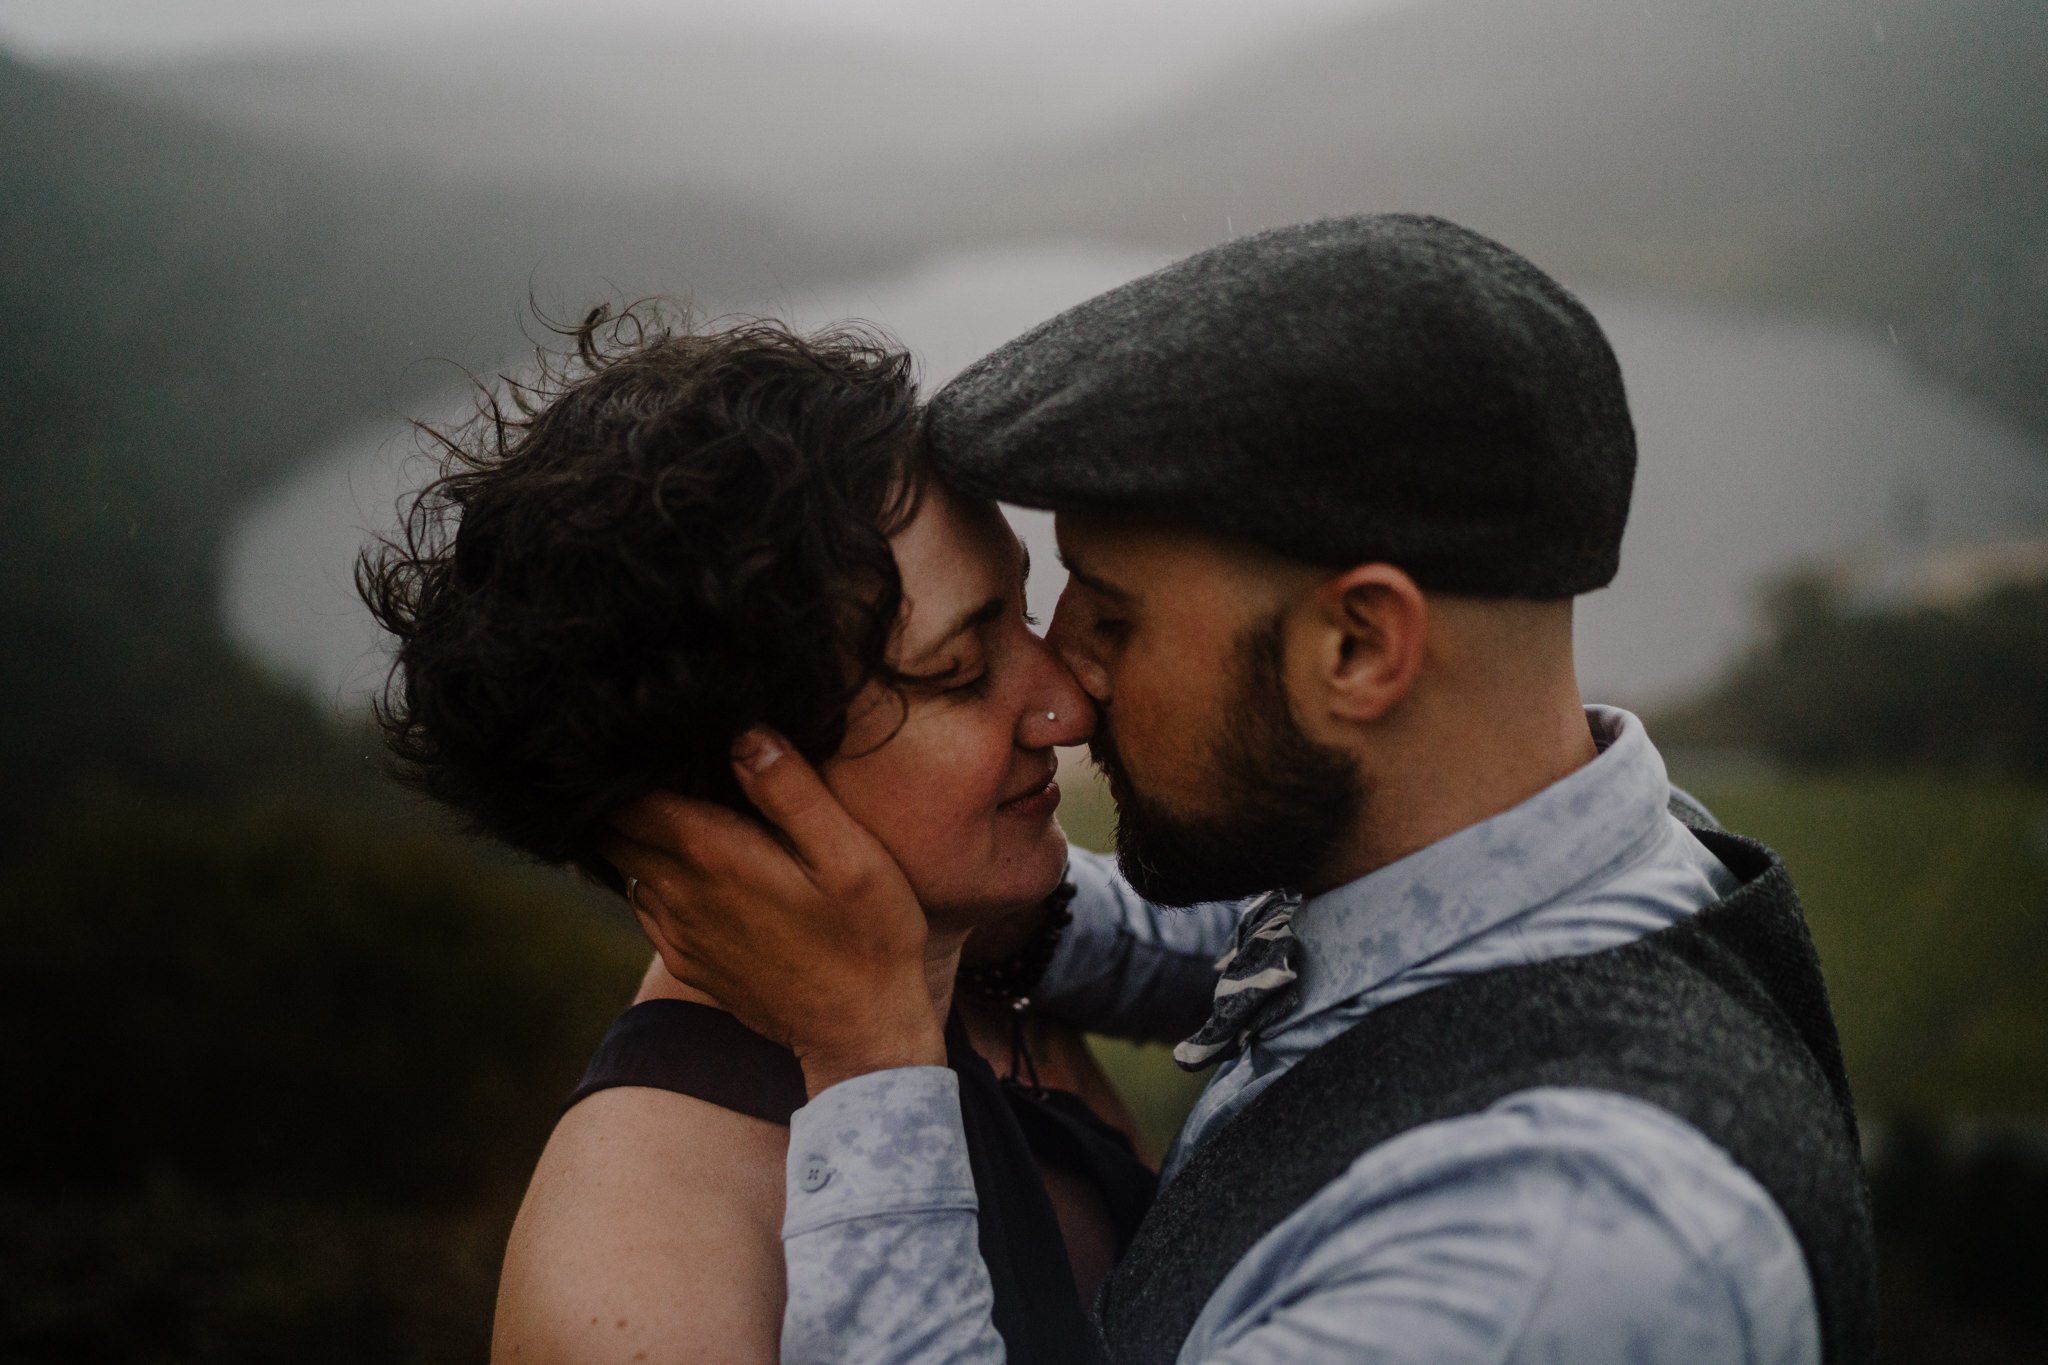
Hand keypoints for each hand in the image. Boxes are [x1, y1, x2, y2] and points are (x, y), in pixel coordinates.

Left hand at [604, 729, 945, 1095]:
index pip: (629, 795)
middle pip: (613, 829)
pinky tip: (691, 864)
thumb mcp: (849, 854)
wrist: (862, 1032)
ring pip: (626, 868)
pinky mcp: (690, 961)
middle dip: (623, 794)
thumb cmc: (868, 936)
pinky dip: (653, 877)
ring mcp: (679, 933)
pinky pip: (647, 907)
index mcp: (712, 855)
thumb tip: (744, 734)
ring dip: (637, 835)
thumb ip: (792, 791)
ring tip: (676, 804)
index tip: (651, 737)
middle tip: (659, 763)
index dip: (629, 763)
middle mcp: (680, 894)